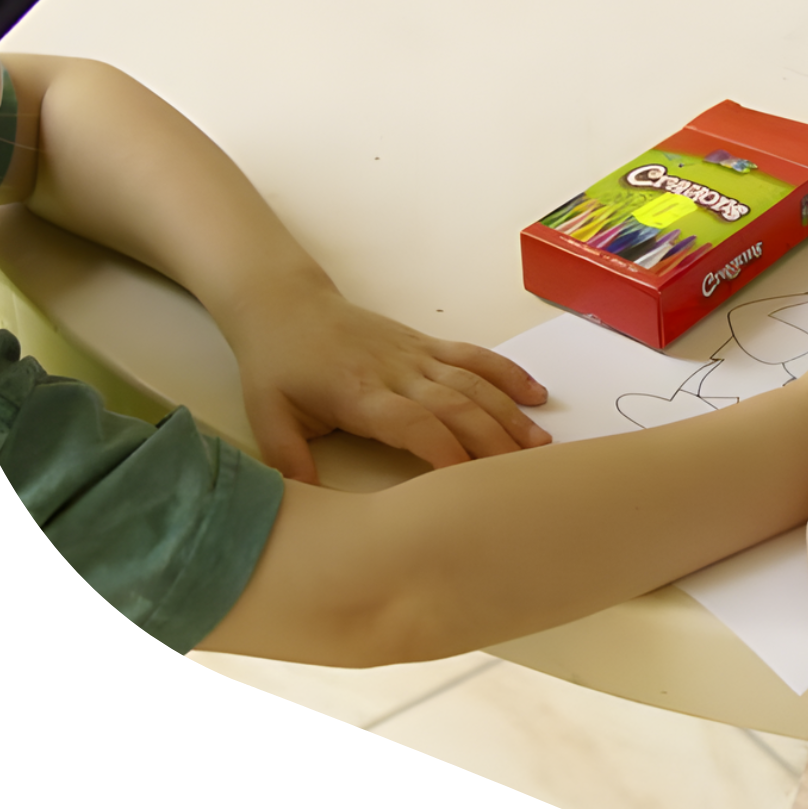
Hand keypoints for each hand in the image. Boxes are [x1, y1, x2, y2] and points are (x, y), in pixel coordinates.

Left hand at [223, 282, 550, 483]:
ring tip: (540, 445)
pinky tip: (536, 396)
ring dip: (509, 413)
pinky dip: (507, 374)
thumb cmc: (277, 363)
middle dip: (493, 441)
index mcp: (359, 392)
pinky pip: (474, 357)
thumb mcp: (267, 415)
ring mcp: (416, 355)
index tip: (469, 484)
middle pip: (456, 405)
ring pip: (473, 383)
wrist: (285, 304)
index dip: (444, 450)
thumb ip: (287, 460)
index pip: (413, 423)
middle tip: (525, 476)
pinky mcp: (426, 344)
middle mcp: (397, 371)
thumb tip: (305, 504)